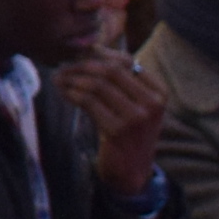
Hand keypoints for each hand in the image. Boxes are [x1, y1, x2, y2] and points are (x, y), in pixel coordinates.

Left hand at [55, 49, 171, 191]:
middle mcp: (152, 103)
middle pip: (110, 71)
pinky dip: (72, 94)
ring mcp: (136, 118)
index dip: (99, 54)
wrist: (131, 170)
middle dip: (82, 65)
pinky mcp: (117, 130)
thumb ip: (123, 80)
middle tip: (64, 66)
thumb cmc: (129, 132)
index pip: (127, 61)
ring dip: (73, 79)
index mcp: (159, 92)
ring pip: (97, 85)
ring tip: (59, 78)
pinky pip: (89, 102)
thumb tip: (92, 48)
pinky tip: (64, 92)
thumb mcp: (136, 104)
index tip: (79, 55)